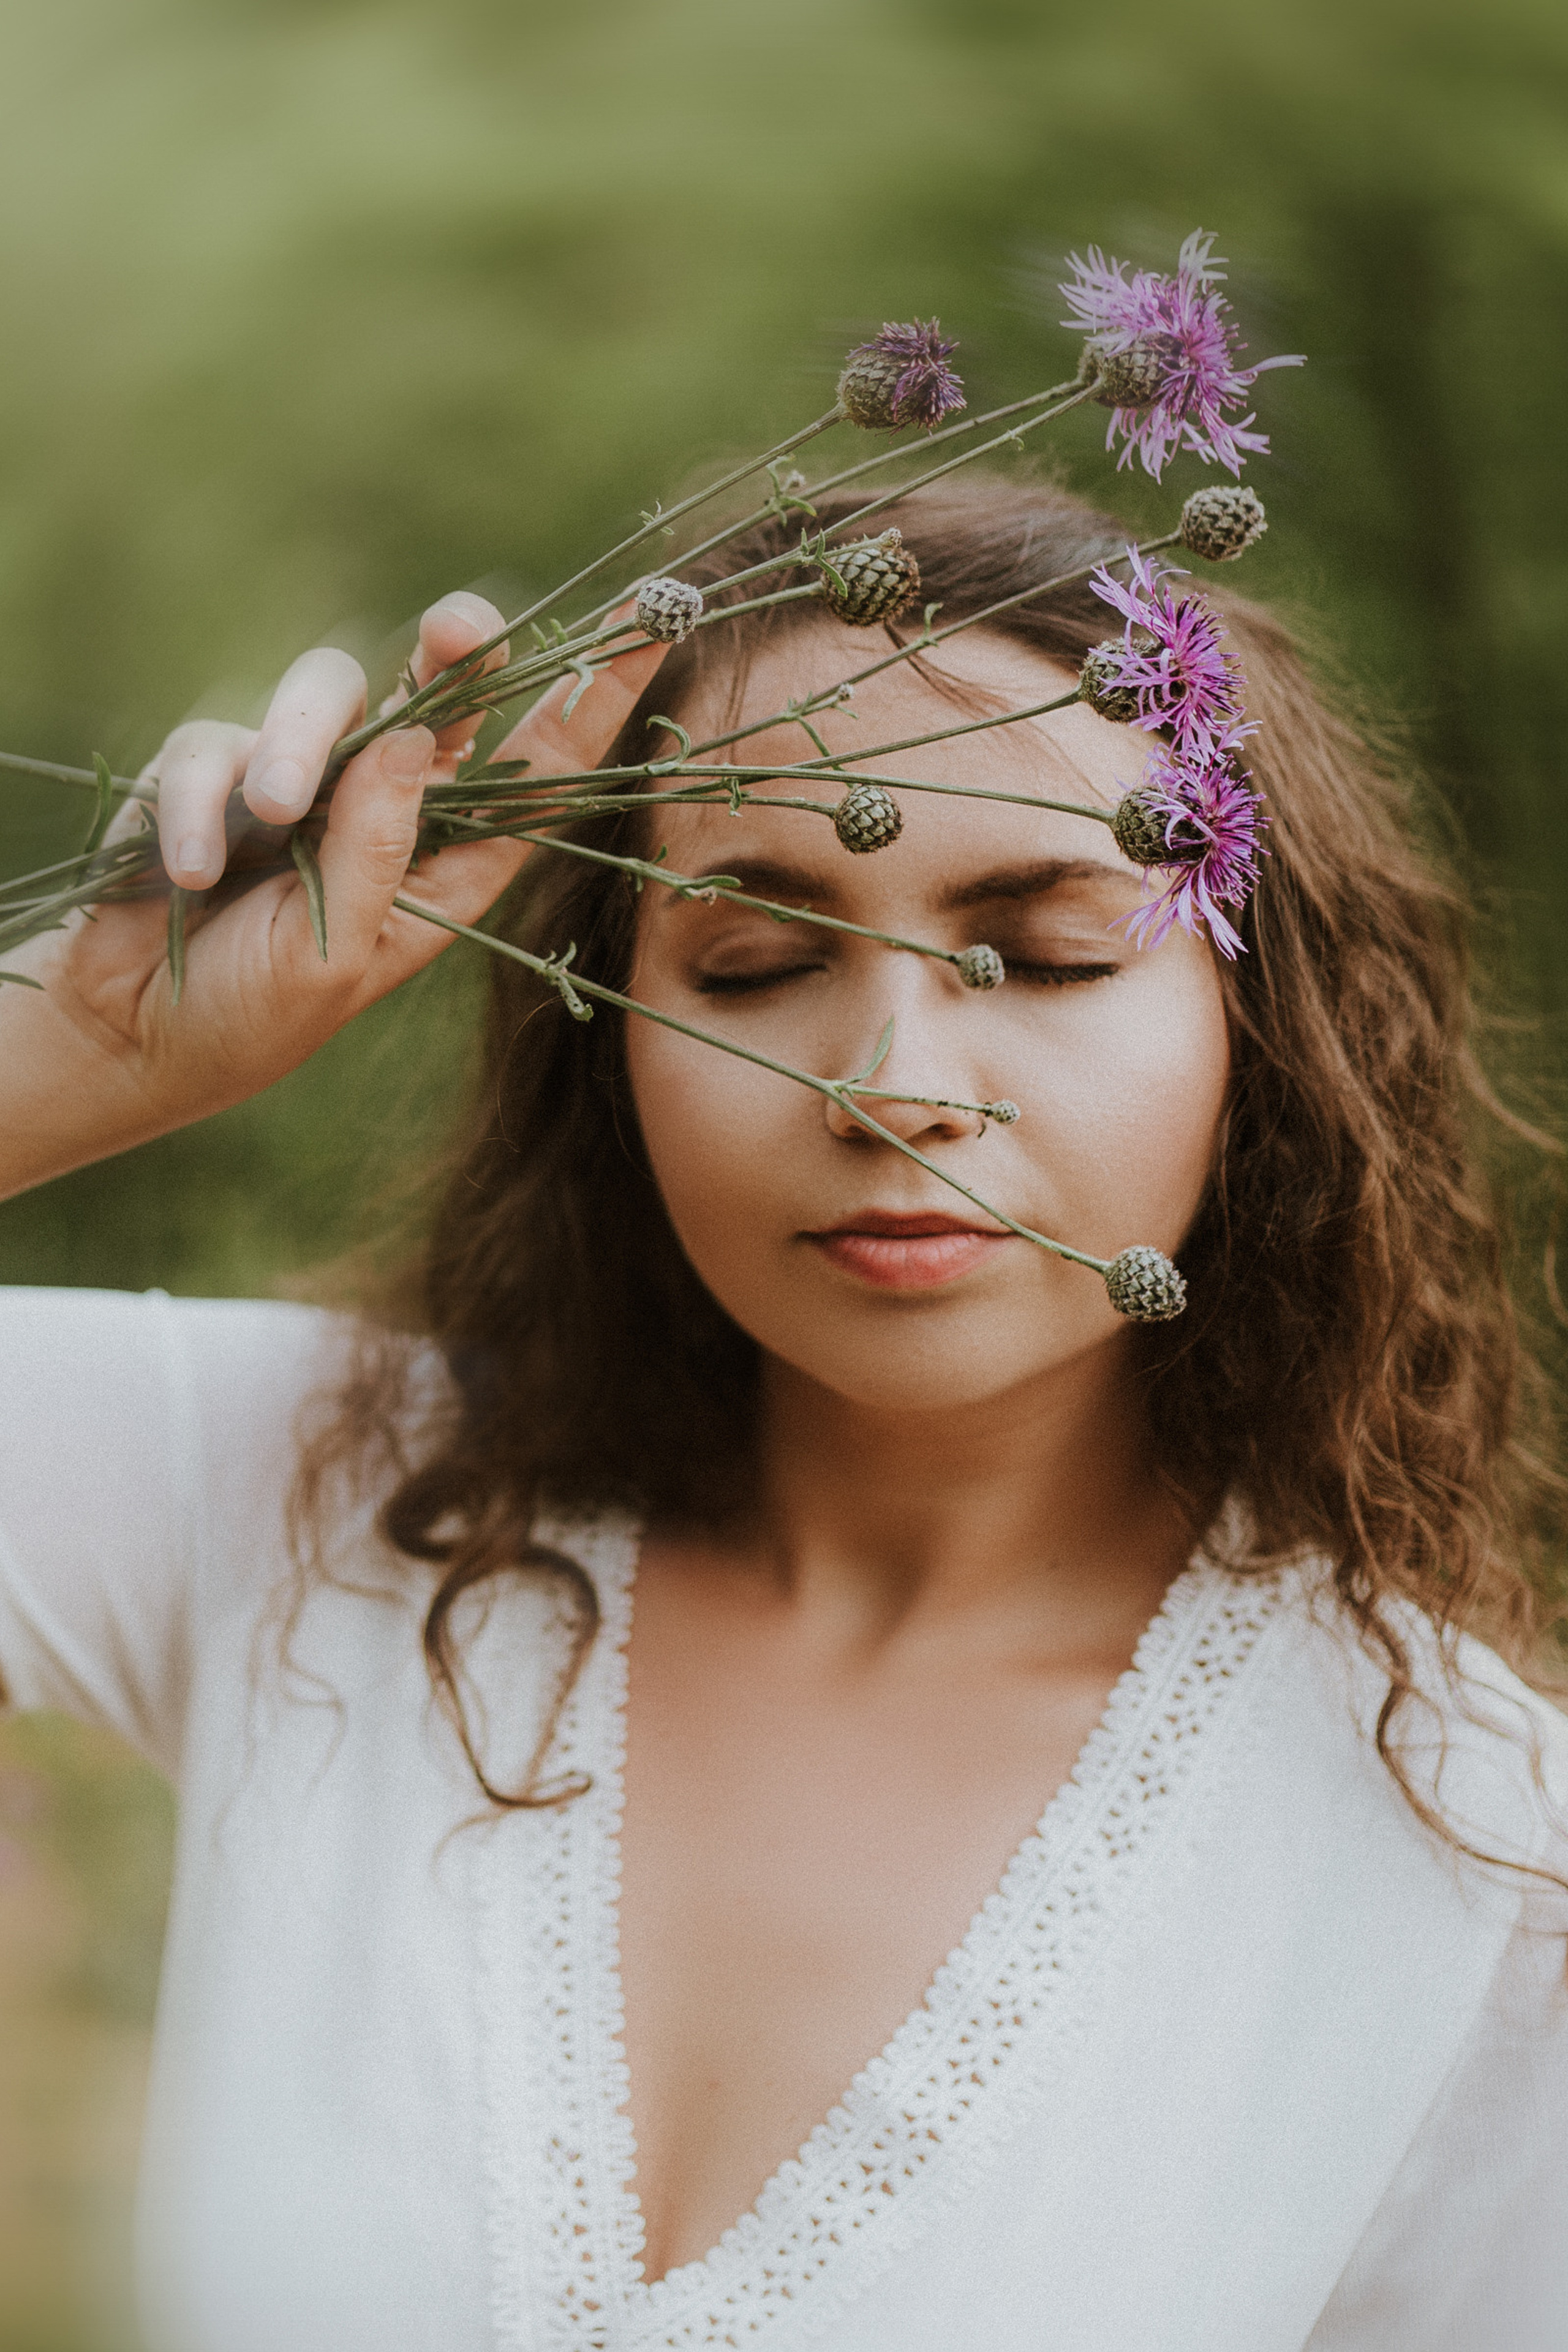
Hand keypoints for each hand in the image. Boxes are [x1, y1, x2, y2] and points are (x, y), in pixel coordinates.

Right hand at [0, 591, 668, 1198]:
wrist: (131, 1038)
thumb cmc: (255, 1017)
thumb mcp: (338, 954)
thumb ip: (378, 850)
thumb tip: (417, 737)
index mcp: (447, 863)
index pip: (537, 770)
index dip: (591, 696)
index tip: (648, 625)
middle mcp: (384, 806)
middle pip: (443, 693)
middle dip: (457, 648)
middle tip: (457, 629)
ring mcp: (301, 779)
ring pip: (325, 694)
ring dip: (299, 746)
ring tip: (271, 819)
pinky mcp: (216, 770)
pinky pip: (215, 746)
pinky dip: (198, 805)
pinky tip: (187, 870)